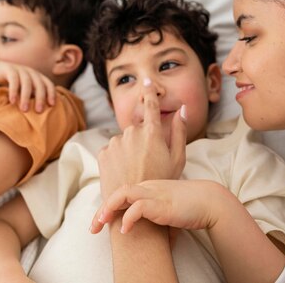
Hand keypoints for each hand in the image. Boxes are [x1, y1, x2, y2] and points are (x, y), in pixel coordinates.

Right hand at [0, 61, 55, 111]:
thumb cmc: (15, 83)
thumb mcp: (25, 89)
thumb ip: (33, 96)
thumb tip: (42, 113)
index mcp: (38, 77)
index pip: (49, 84)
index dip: (51, 94)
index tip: (52, 105)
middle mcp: (31, 72)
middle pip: (39, 84)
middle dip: (40, 98)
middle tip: (39, 111)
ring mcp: (21, 70)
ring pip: (27, 83)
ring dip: (26, 97)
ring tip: (24, 110)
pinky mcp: (10, 70)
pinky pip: (14, 80)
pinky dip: (14, 91)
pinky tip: (12, 101)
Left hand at [91, 179, 225, 234]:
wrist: (209, 201)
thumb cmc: (190, 206)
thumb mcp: (167, 207)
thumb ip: (156, 216)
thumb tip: (157, 240)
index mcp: (147, 186)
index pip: (120, 192)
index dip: (106, 206)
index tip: (98, 223)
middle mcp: (147, 187)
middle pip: (116, 192)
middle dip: (101, 210)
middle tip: (93, 227)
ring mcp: (153, 193)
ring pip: (123, 194)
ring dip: (108, 209)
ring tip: (101, 224)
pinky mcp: (160, 203)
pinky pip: (138, 207)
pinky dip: (128, 218)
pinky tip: (125, 230)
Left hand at [97, 78, 186, 200]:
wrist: (135, 205)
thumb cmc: (162, 183)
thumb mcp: (177, 159)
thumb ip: (179, 131)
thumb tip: (181, 109)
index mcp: (152, 132)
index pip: (150, 104)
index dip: (149, 91)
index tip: (146, 79)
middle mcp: (132, 133)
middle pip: (137, 129)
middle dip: (141, 140)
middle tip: (148, 162)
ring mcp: (115, 143)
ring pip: (124, 140)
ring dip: (128, 150)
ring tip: (136, 170)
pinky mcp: (103, 153)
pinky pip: (111, 150)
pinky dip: (117, 158)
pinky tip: (124, 173)